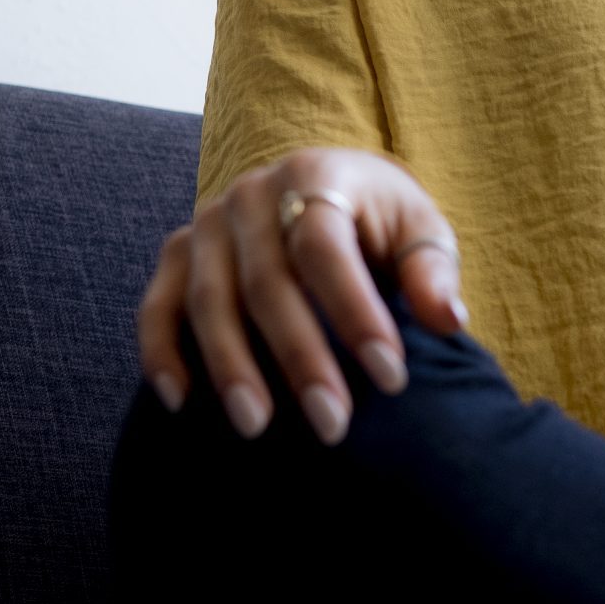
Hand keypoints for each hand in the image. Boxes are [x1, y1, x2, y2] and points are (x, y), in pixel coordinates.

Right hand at [135, 146, 468, 445]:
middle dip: (300, 359)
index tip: (390, 378)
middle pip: (267, 283)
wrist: (325, 190)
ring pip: (210, 302)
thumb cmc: (380, 222)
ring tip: (257, 428)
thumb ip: (432, 272)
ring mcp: (206, 225)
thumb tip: (446, 321)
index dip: (356, 314)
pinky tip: (182, 403)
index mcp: (316, 175)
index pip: (326, 248)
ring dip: (232, 369)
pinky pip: (158, 307)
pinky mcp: (177, 256)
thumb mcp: (419, 231)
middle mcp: (250, 195)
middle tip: (332, 423)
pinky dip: (162, 354)